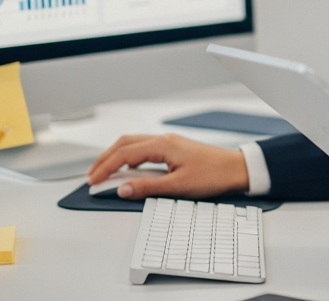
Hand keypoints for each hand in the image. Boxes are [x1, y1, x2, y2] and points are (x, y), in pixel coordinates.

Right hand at [86, 133, 249, 198]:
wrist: (237, 169)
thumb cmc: (214, 175)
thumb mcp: (178, 186)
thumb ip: (148, 187)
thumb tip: (122, 189)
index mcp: (162, 145)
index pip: (124, 154)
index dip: (105, 167)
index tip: (92, 180)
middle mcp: (163, 140)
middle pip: (124, 144)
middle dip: (105, 159)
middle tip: (92, 175)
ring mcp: (168, 143)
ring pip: (133, 144)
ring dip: (116, 157)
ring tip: (104, 172)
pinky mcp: (173, 149)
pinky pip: (144, 149)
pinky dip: (129, 158)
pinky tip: (127, 169)